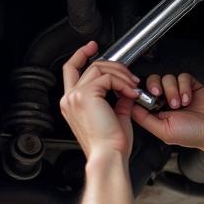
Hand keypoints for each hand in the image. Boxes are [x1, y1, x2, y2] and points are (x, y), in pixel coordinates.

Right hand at [59, 42, 141, 160]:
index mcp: (73, 104)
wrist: (109, 156)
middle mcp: (70, 99)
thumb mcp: (116, 117)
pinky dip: (123, 82)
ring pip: (99, 68)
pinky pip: (107, 77)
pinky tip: (131, 92)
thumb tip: (126, 90)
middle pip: (88, 65)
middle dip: (113, 64)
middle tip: (130, 74)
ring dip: (121, 74)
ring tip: (133, 86)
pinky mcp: (85, 95)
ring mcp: (75, 96)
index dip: (81, 55)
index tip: (93, 48)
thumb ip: (119, 101)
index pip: (71, 70)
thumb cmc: (111, 145)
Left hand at [130, 72, 203, 149]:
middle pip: (153, 81)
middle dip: (155, 87)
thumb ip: (144, 118)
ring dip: (173, 90)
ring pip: (167, 78)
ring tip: (180, 104)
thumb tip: (129, 107)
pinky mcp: (192, 86)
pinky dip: (184, 86)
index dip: (142, 92)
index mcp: (157, 113)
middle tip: (160, 96)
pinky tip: (189, 98)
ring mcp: (179, 92)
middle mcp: (166, 102)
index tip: (146, 96)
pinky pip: (182, 76)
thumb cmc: (194, 135)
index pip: (142, 95)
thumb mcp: (163, 130)